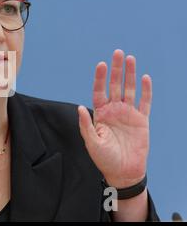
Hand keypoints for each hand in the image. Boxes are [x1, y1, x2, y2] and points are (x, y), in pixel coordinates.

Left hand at [78, 49, 151, 187]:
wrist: (123, 172)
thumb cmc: (105, 159)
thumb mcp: (92, 143)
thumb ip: (86, 125)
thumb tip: (80, 108)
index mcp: (100, 114)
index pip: (99, 91)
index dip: (100, 78)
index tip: (101, 64)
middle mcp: (114, 110)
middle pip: (115, 85)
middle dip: (116, 70)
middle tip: (117, 53)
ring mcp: (128, 114)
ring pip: (130, 89)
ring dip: (130, 74)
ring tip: (130, 58)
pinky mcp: (142, 120)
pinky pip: (145, 102)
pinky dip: (146, 90)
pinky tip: (145, 78)